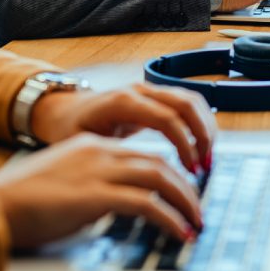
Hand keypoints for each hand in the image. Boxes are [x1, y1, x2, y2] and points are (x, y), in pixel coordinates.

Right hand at [0, 134, 202, 247]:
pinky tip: (178, 233)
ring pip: (159, 177)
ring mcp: (96, 171)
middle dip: (185, 187)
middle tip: (198, 209)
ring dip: (184, 201)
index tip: (183, 192)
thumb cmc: (19, 203)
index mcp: (90, 147)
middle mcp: (97, 153)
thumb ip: (91, 187)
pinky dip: (168, 218)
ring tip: (196, 223)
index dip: (170, 174)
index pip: (143, 155)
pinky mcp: (93, 196)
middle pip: (158, 162)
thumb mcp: (62, 184)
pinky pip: (145, 203)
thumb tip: (117, 206)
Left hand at [30, 83, 215, 173]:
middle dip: (203, 135)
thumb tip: (137, 179)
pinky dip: (200, 123)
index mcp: (122, 102)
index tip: (191, 170)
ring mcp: (149, 90)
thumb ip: (111, 157)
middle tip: (205, 166)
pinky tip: (200, 148)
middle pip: (186, 103)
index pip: (167, 118)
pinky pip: (187, 104)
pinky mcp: (156, 97)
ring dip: (205, 129)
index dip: (185, 144)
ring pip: (192, 100)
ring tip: (206, 159)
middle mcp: (140, 91)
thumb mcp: (84, 145)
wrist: (63, 110)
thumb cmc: (71, 129)